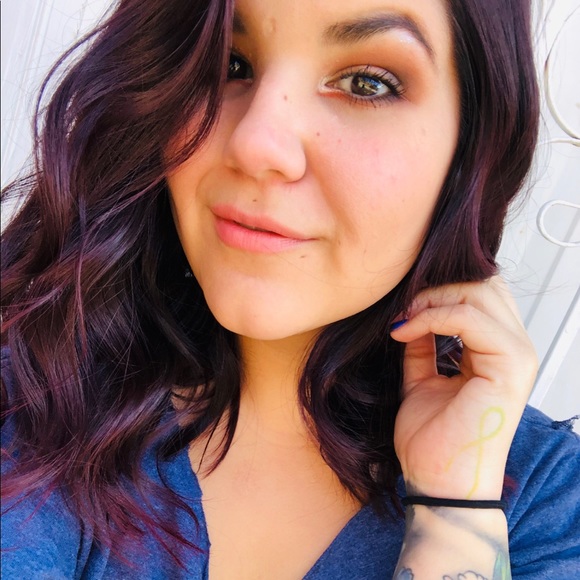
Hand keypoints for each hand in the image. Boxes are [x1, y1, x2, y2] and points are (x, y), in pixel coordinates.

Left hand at [390, 276, 537, 499]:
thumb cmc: (433, 440)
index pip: (480, 293)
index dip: (438, 289)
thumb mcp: (421, 379)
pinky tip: (405, 331)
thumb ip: (422, 345)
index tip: (402, 308)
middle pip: (482, 285)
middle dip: (435, 289)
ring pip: (477, 293)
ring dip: (432, 300)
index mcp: (497, 351)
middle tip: (402, 310)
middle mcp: (515, 348)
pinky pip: (469, 318)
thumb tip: (411, 313)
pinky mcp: (510, 366)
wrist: (437, 483)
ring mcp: (517, 355)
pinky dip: (431, 317)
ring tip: (403, 320)